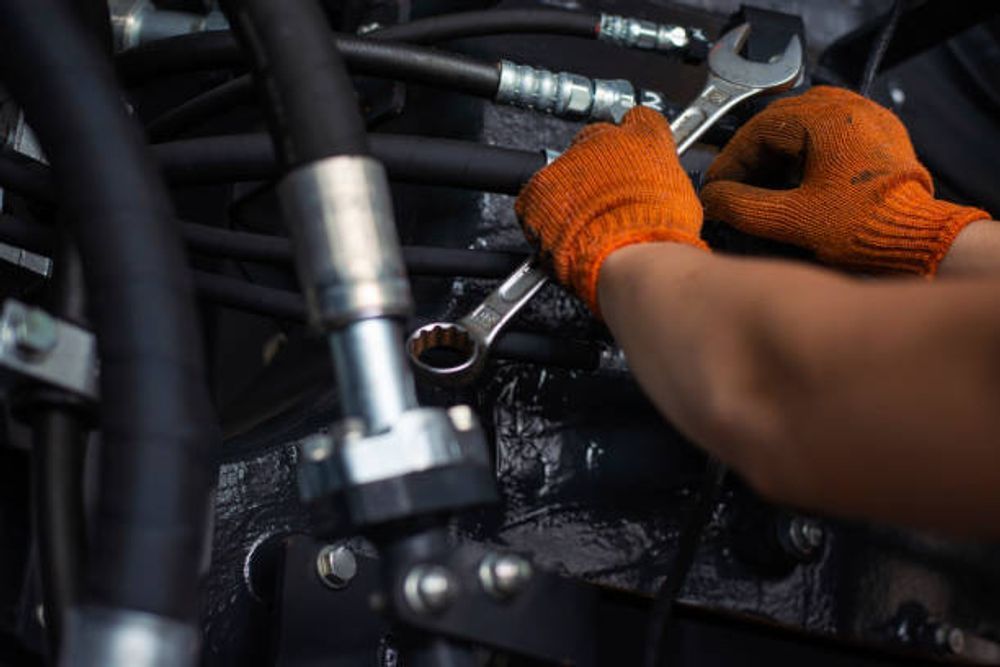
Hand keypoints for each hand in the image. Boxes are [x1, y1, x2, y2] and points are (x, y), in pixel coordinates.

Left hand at [515, 106, 705, 313]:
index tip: (631, 157)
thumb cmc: (658, 230)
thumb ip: (664, 181)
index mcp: (644, 138)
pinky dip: (546, 217)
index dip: (633, 142)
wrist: (628, 249)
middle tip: (606, 200)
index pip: (638, 120)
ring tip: (586, 226)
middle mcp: (604, 140)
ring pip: (565, 171)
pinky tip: (565, 235)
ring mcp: (569, 160)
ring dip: (572, 195)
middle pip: (594, 143)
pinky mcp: (540, 186)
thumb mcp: (681, 197)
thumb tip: (661, 190)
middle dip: (597, 168)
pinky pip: (539, 198)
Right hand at [701, 86, 988, 275]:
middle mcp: (848, 108)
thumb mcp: (788, 220)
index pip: (757, 130)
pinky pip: (829, 136)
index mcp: (825, 117)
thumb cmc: (862, 228)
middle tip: (734, 191)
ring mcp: (867, 119)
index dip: (730, 162)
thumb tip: (712, 198)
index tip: (716, 188)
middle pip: (779, 125)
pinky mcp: (879, 138)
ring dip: (777, 157)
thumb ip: (740, 206)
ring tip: (763, 190)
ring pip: (803, 129)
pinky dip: (805, 156)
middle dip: (752, 160)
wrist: (919, 241)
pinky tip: (796, 185)